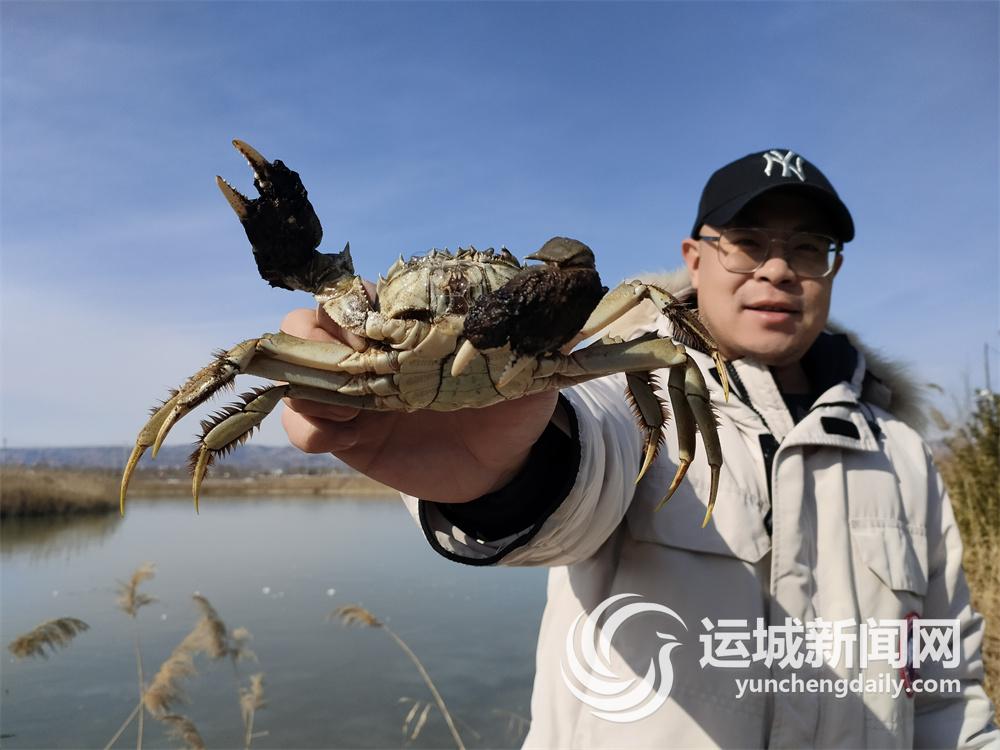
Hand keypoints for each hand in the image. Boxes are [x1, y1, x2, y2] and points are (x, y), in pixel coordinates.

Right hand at [279, 305, 558, 501]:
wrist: (503, 468)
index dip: (357, 300)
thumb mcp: (529, 371)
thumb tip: (564, 304)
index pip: (362, 293)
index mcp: (409, 324)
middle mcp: (372, 350)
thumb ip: (533, 339)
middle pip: (311, 321)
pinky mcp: (346, 436)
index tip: (378, 321)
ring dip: (306, 379)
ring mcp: (354, 392)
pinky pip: (303, 425)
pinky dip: (306, 424)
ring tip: (347, 404)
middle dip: (317, 334)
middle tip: (355, 359)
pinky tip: (338, 435)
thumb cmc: (513, 406)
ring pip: (296, 368)